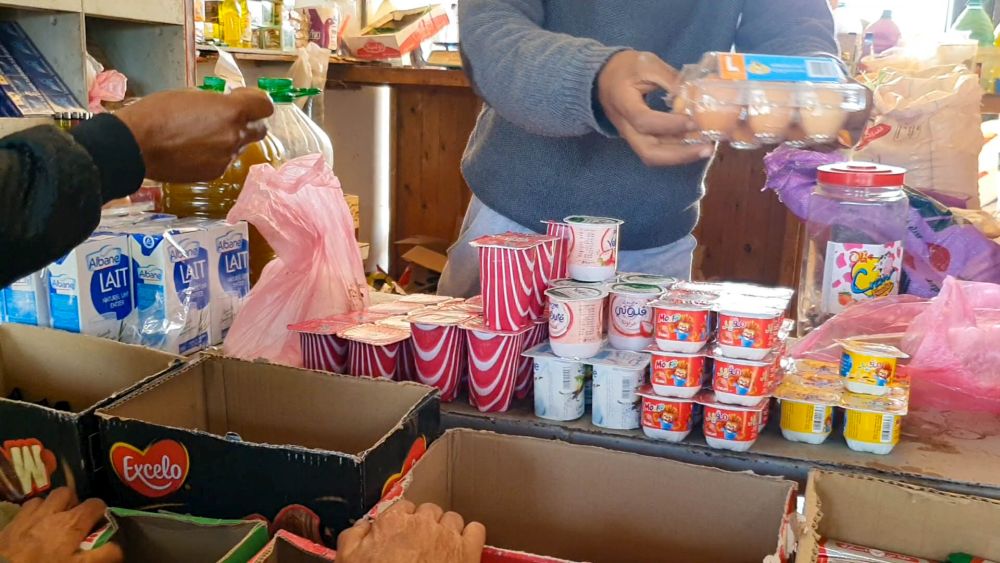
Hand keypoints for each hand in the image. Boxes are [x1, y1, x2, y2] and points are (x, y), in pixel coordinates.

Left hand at [0, 488, 120, 562]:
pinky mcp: (12, 522)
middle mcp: (53, 510)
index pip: (98, 504)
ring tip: (54, 522)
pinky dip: (34, 512)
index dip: (101, 514)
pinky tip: (33, 526)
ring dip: (53, 506)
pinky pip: (28, 507)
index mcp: (74, 521)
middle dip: (74, 503)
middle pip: (70, 493)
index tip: (99, 527)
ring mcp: (30, 514)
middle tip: (75, 522)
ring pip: (47, 497)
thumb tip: (120, 545)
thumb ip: (104, 554)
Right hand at [115, 88, 273, 182]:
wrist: (135, 146)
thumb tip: (224, 107)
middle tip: (230, 119)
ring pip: (239, 147)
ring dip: (229, 140)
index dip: (257, 102)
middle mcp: (234, 136)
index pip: (265, 106)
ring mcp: (226, 157)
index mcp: (231, 111)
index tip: (244, 99)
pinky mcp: (215, 173)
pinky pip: (223, 161)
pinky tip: (193, 150)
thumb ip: (215, 103)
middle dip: (248, 123)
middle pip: (259, 130)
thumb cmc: (157, 114)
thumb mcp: (190, 96)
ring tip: (203, 135)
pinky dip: (215, 155)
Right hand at [336, 501, 485, 562]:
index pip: (403, 508)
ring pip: (452, 519)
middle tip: (418, 546)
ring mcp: (448, 535)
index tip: (400, 536)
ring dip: (447, 530)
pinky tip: (462, 548)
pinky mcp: (468, 550)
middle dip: (425, 525)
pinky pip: (476, 529)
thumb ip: (353, 537)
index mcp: (394, 521)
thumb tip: (364, 526)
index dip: (402, 522)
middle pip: (429, 511)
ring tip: (440, 549)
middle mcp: (423, 521)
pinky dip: (470, 536)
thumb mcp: (348, 559)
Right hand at [598, 50, 711, 165]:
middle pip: (648, 152)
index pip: (644, 121)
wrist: (602, 78)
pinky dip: (677, 151)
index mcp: (623, 104)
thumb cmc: (624, 68)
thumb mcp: (647, 63)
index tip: (694, 121)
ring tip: (705, 149)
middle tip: (707, 149)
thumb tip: (695, 93)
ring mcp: (631, 136)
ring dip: (681, 156)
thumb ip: (670, 77)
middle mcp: (625, 127)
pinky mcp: (639, 138)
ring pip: (653, 156)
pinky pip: (657, 150)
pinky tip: (695, 144)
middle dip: (679, 155)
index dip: (670, 125)